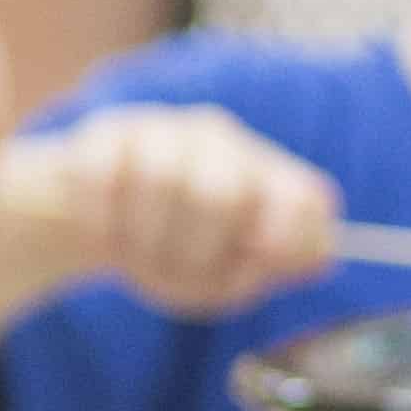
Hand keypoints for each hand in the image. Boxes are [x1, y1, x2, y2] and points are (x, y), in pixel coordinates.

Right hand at [0, 107, 340, 317]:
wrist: (94, 219)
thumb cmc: (171, 251)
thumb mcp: (221, 279)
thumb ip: (267, 271)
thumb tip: (316, 257)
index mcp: (266, 180)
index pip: (304, 200)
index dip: (288, 236)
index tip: (259, 261)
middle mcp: (223, 143)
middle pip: (225, 194)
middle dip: (196, 252)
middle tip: (174, 276)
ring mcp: (165, 132)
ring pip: (161, 179)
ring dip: (143, 240)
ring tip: (132, 258)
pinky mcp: (107, 134)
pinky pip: (105, 174)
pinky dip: (101, 219)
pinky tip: (102, 233)